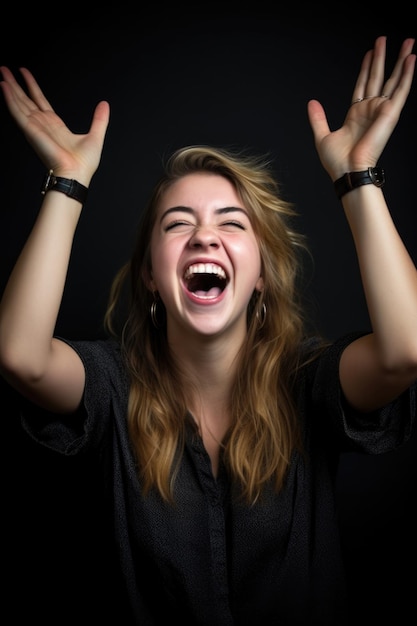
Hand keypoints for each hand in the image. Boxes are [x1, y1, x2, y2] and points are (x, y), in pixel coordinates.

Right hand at [0, 66, 109, 185]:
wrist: (76, 175)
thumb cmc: (83, 165)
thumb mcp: (95, 136)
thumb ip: (99, 119)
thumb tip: (105, 105)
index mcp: (55, 126)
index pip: (40, 101)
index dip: (32, 86)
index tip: (24, 73)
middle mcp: (42, 125)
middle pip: (25, 100)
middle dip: (15, 84)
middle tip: (5, 69)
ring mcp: (35, 127)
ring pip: (19, 103)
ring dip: (10, 87)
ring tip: (2, 72)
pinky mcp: (31, 131)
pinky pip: (17, 112)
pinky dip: (10, 99)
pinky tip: (4, 87)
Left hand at [307, 36, 415, 179]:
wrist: (348, 171)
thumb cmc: (337, 162)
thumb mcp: (322, 136)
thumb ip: (318, 118)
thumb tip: (312, 102)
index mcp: (356, 115)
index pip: (362, 85)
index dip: (366, 68)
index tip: (369, 53)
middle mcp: (370, 111)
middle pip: (378, 78)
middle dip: (381, 58)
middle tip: (383, 39)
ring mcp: (381, 110)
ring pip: (394, 80)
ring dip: (400, 60)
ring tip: (407, 42)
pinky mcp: (391, 113)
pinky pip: (402, 90)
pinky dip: (408, 74)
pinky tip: (412, 59)